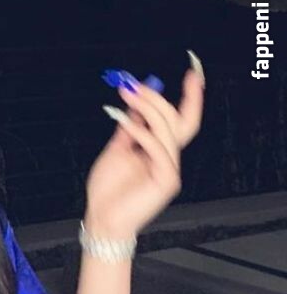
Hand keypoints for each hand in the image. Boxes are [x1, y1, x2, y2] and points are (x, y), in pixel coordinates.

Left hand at [84, 58, 204, 241]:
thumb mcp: (116, 151)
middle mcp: (169, 159)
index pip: (182, 121)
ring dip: (148, 109)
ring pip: (168, 130)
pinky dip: (142, 132)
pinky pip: (157, 149)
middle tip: (135, 85)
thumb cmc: (107, 193)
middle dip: (158, 99)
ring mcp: (170, 170)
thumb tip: (136, 103)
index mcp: (160, 152)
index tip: (191, 73)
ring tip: (128, 97)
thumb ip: (129, 128)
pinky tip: (127, 123)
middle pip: (177, 121)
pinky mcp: (166, 181)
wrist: (102, 220)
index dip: (191, 98)